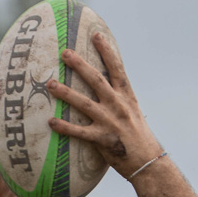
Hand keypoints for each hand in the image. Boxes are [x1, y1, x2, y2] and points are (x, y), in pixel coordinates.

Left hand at [46, 32, 162, 178]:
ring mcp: (110, 122)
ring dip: (66, 93)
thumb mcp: (133, 112)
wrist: (148, 162)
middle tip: (64, 53)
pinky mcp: (102, 140)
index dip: (107, 51)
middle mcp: (118, 106)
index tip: (96, 34)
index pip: (117, 68)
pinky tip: (50, 121)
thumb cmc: (138, 137)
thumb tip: (109, 87)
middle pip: (96, 80)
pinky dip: (65, 127)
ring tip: (49, 84)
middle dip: (80, 65)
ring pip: (84, 103)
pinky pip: (79, 132)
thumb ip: (120, 99)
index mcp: (127, 97)